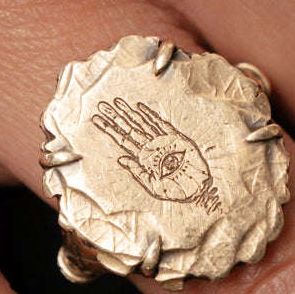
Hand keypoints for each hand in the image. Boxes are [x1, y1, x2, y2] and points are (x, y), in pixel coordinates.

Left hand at [91, 98, 220, 210]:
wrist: (197, 189)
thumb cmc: (175, 191)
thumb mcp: (152, 185)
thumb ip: (137, 172)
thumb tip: (121, 159)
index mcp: (142, 158)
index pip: (122, 140)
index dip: (109, 130)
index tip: (97, 120)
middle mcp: (150, 147)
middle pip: (129, 129)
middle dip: (116, 117)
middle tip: (102, 105)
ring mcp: (162, 141)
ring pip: (142, 124)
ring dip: (129, 113)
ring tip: (117, 102)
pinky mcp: (175, 138)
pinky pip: (160, 124)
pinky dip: (150, 116)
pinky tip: (139, 107)